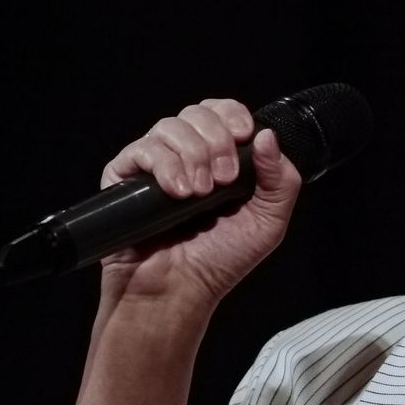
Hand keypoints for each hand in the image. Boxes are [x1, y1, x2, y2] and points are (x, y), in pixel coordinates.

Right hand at [97, 99, 301, 306]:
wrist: (178, 292)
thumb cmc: (219, 262)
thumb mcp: (267, 222)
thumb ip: (280, 180)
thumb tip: (267, 135)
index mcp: (219, 159)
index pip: (221, 112)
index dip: (232, 114)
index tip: (244, 135)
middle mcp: (186, 156)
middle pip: (196, 112)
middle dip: (216, 139)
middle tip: (224, 179)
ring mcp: (154, 166)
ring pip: (170, 126)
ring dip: (192, 155)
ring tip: (199, 193)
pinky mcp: (124, 178)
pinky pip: (141, 149)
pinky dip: (164, 165)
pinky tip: (178, 192)